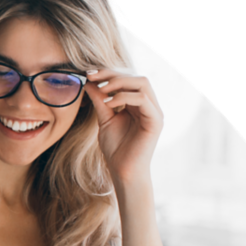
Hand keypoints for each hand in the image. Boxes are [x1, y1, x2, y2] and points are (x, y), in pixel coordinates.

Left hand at [83, 68, 163, 187]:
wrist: (123, 171)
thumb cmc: (116, 149)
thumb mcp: (105, 119)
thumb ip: (100, 100)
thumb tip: (89, 81)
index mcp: (139, 104)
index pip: (128, 80)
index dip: (109, 74)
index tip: (89, 74)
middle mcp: (149, 105)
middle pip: (136, 77)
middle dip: (113, 74)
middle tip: (93, 77)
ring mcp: (154, 112)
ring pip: (142, 83)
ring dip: (119, 82)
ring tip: (102, 90)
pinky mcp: (156, 121)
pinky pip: (142, 99)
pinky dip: (124, 96)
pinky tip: (109, 103)